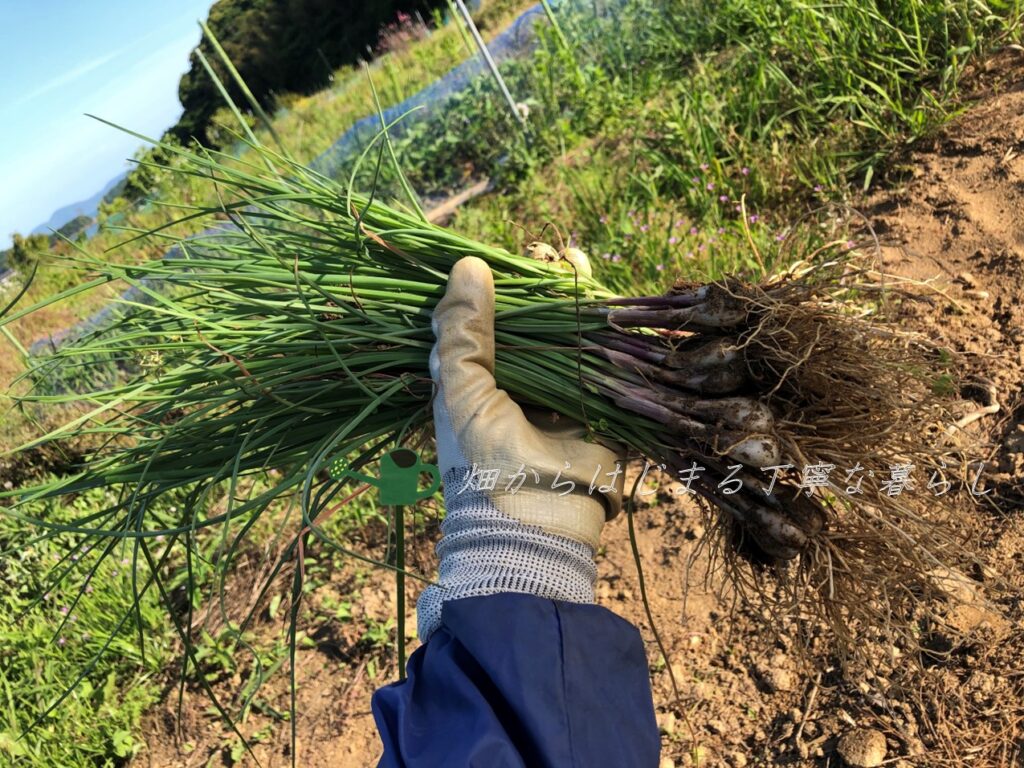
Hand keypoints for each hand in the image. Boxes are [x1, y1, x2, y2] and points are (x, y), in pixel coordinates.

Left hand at [429, 255, 623, 549]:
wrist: (534, 527)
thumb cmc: (482, 463)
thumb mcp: (462, 393)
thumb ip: (463, 333)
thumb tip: (469, 266)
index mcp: (475, 380)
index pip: (483, 319)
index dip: (493, 287)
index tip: (504, 256)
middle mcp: (515, 382)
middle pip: (528, 320)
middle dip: (539, 283)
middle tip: (549, 252)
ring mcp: (556, 394)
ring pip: (565, 333)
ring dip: (573, 297)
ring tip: (576, 258)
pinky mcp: (593, 406)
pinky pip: (601, 359)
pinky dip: (606, 329)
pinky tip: (609, 295)